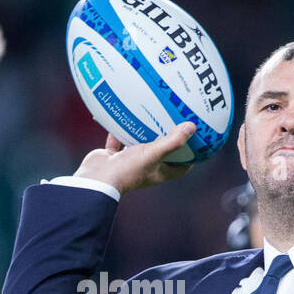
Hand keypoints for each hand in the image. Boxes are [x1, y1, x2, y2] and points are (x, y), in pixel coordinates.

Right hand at [72, 123, 195, 194]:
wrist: (97, 178)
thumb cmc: (128, 171)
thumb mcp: (154, 154)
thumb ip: (172, 141)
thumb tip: (192, 127)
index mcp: (158, 173)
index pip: (180, 167)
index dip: (190, 157)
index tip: (196, 143)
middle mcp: (145, 169)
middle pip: (161, 154)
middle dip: (168, 140)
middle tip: (175, 122)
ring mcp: (129, 163)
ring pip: (139, 146)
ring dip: (144, 133)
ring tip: (151, 115)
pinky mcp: (114, 157)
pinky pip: (118, 141)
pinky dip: (119, 130)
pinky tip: (122, 115)